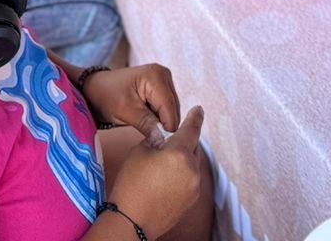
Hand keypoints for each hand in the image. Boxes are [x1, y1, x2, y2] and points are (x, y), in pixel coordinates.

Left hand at [83, 64, 181, 140]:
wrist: (94, 89)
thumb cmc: (106, 96)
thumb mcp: (125, 111)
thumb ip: (147, 124)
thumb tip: (163, 142)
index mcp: (156, 76)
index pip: (170, 109)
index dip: (167, 129)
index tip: (159, 146)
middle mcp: (164, 75)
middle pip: (173, 109)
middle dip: (165, 126)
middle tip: (154, 142)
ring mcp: (163, 81)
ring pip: (171, 111)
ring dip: (162, 124)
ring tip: (151, 135)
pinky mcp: (160, 89)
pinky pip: (166, 109)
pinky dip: (159, 120)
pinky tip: (150, 127)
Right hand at [106, 106, 205, 238]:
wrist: (131, 221)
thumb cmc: (131, 184)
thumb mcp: (139, 151)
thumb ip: (156, 140)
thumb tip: (163, 138)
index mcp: (179, 153)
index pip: (192, 129)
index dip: (195, 117)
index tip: (199, 110)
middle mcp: (192, 169)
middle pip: (194, 147)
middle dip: (185, 141)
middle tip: (171, 141)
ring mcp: (194, 186)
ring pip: (193, 164)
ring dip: (184, 159)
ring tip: (165, 163)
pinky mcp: (192, 200)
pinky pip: (191, 179)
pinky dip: (183, 174)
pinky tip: (167, 179)